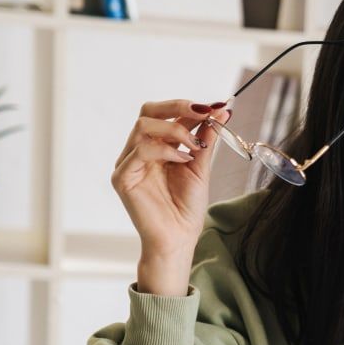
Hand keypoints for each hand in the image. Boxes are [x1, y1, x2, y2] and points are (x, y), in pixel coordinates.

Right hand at [110, 99, 230, 294]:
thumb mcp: (201, 166)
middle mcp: (137, 151)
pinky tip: (183, 160)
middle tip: (203, 111)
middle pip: (147, 112)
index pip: (164, 114)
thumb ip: (206, 139)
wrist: (179, 238)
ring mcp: (128, 163)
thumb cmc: (186, 207)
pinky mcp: (122, 177)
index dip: (188, 106)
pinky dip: (165, 151)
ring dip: (175, 129)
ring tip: (195, 145)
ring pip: (143, 126)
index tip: (216, 106)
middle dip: (177, 107)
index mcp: (154, 147)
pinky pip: (140, 151)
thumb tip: (221, 112)